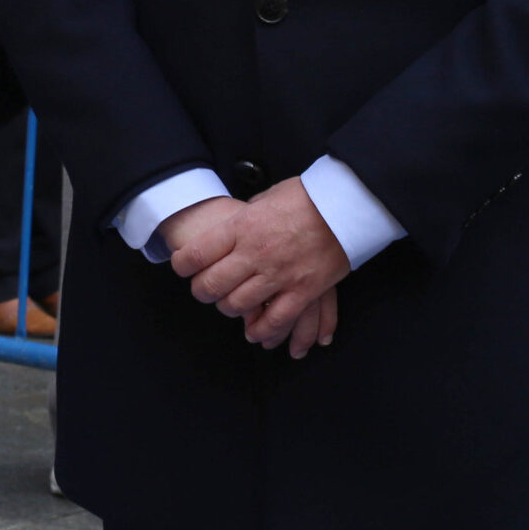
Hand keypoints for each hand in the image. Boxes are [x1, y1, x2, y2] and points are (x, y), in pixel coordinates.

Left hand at [173, 177, 350, 348]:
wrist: (346, 204)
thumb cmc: (304, 197)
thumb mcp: (263, 199)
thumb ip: (245, 220)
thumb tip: (230, 231)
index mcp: (241, 226)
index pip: (196, 254)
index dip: (182, 265)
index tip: (181, 267)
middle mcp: (255, 252)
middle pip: (212, 284)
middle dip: (201, 292)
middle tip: (203, 290)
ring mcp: (279, 274)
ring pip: (238, 304)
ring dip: (229, 308)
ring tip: (229, 305)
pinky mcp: (304, 290)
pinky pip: (276, 319)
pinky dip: (262, 330)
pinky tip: (255, 332)